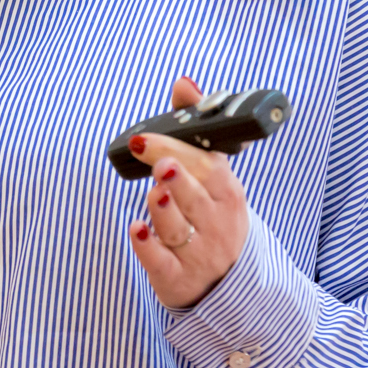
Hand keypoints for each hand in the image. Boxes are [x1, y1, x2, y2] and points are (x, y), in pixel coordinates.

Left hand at [126, 77, 251, 308]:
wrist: (231, 284)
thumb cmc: (213, 217)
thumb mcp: (215, 177)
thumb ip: (197, 130)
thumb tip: (184, 82)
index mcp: (228, 195)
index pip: (210, 168)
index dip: (179, 150)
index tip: (146, 136)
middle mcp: (217, 224)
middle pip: (196, 198)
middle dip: (177, 177)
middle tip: (159, 162)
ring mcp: (198, 254)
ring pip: (179, 229)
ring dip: (164, 209)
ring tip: (154, 192)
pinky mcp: (176, 278)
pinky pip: (162, 263)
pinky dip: (148, 247)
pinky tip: (136, 229)